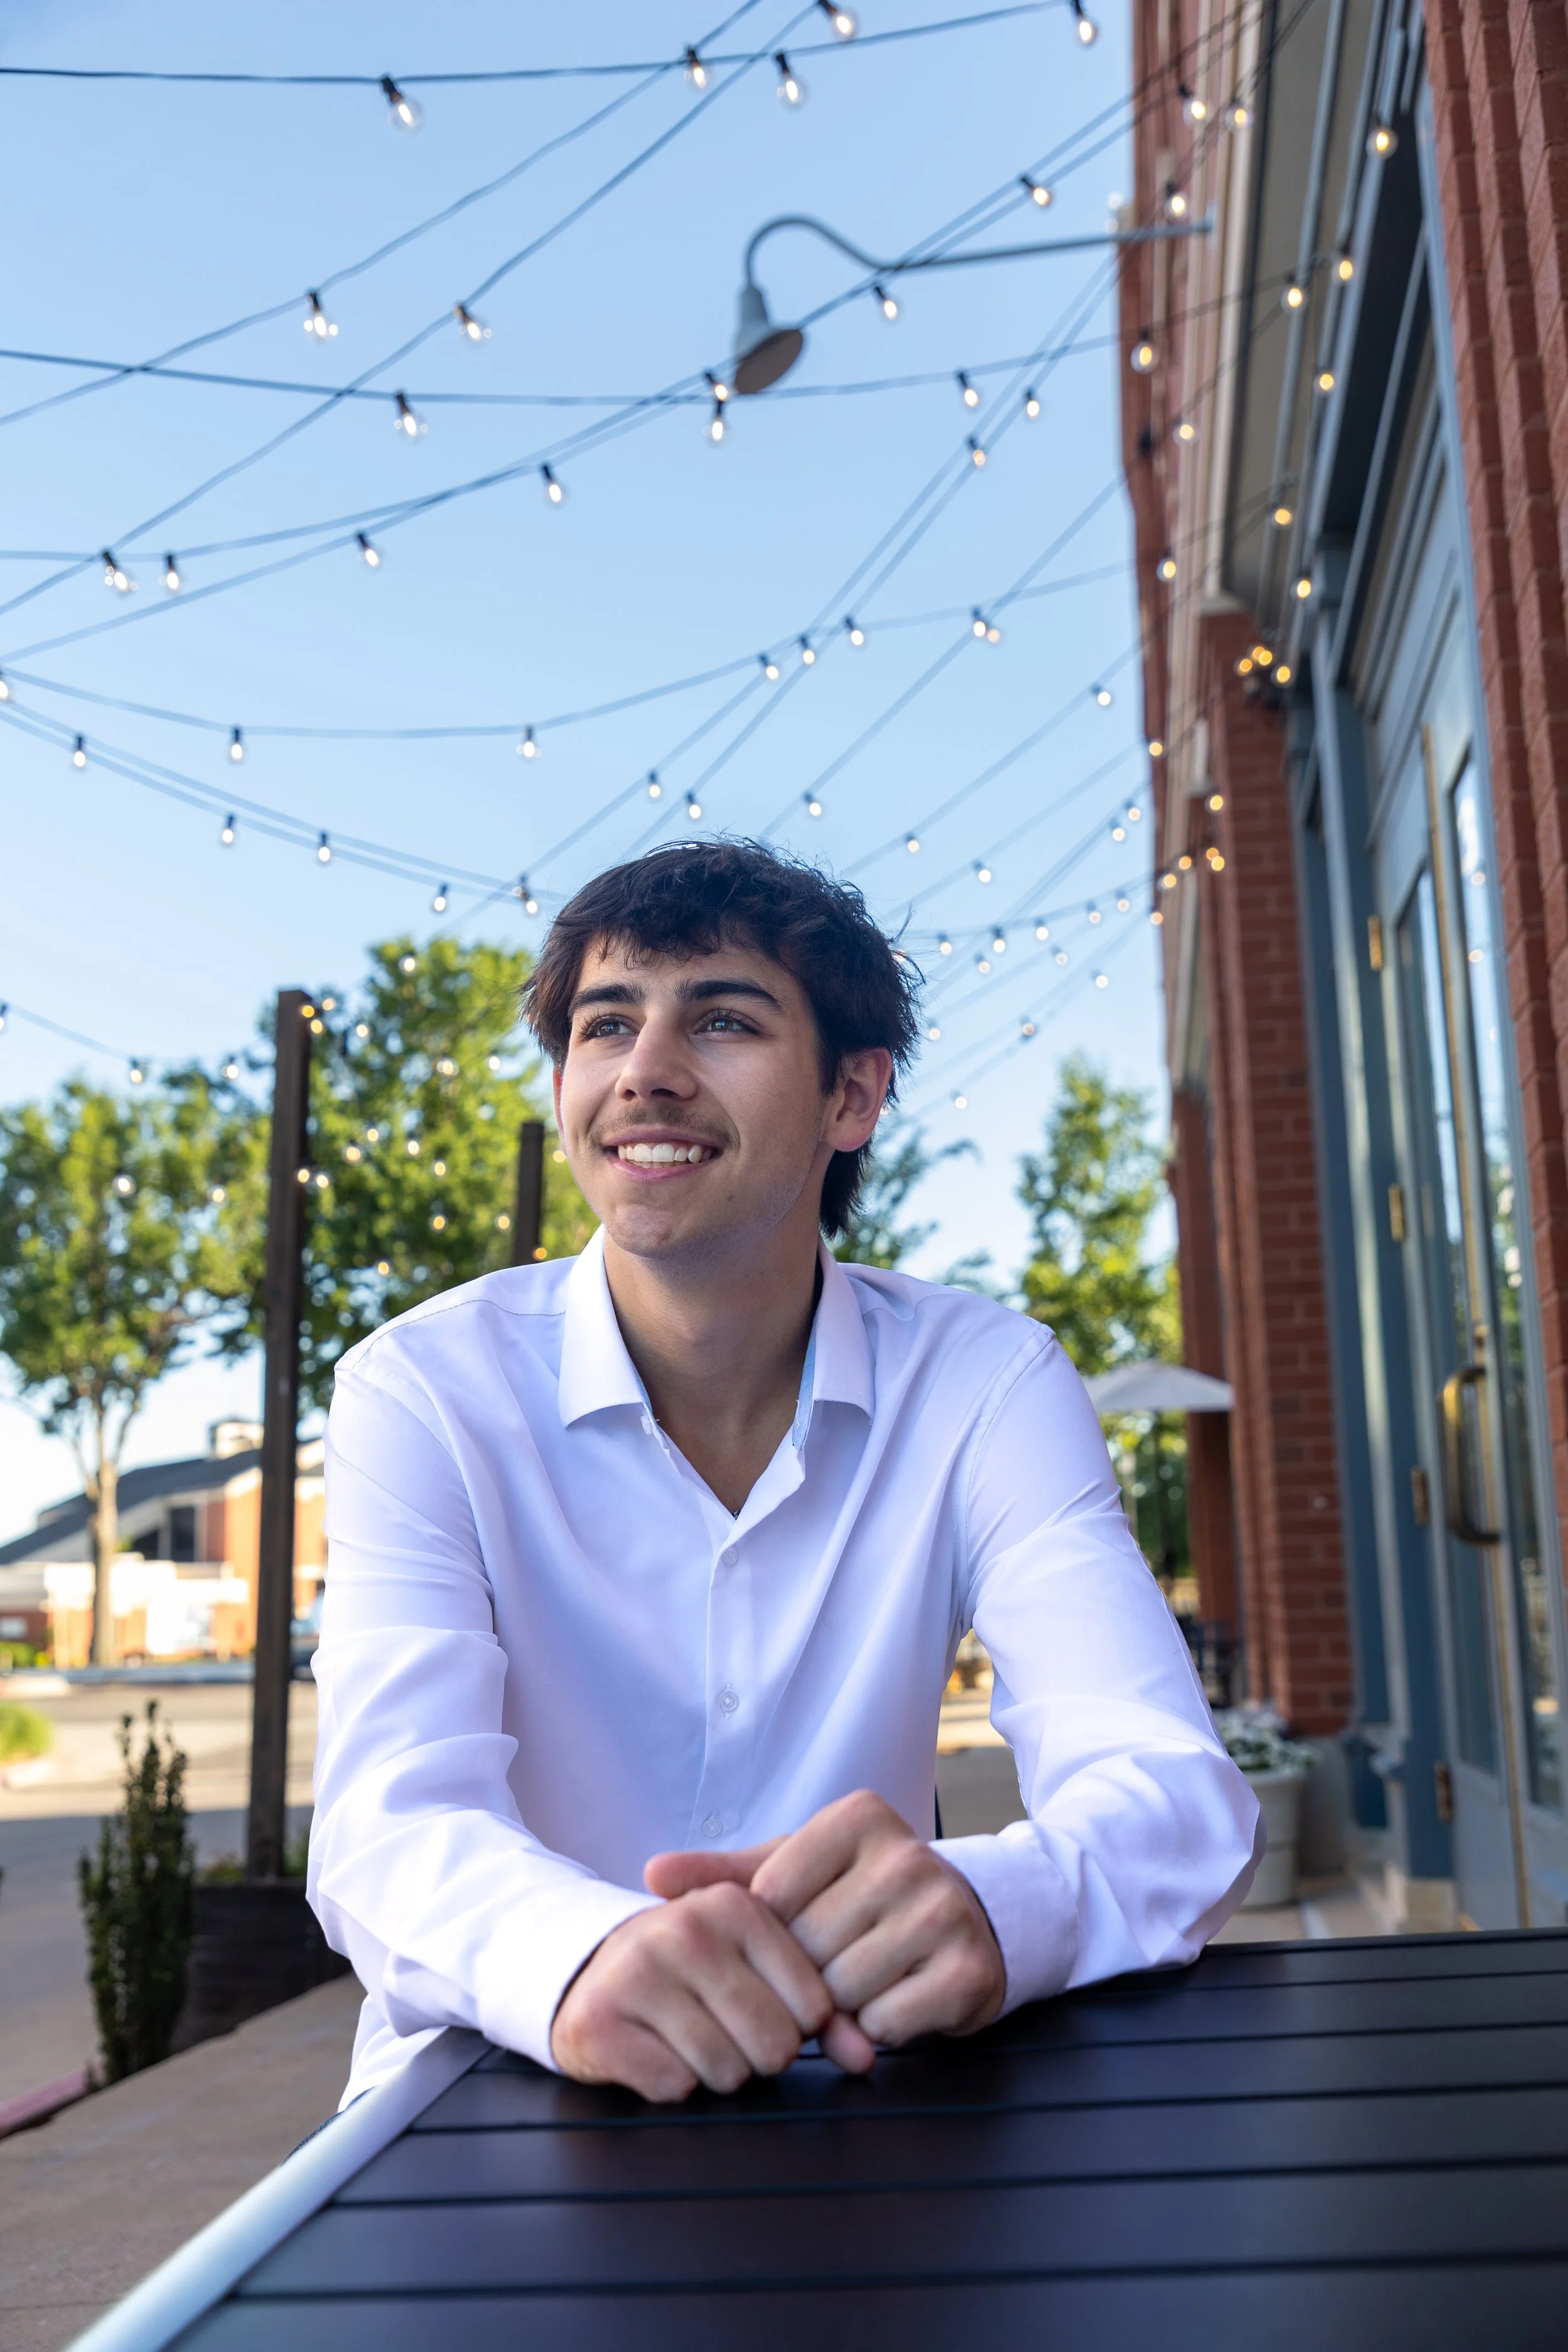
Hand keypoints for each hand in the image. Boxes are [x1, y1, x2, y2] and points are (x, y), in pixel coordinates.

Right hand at [549, 1881, 834, 2102]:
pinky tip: (655, 2050)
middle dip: (757, 2057)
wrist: (592, 1971)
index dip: (796, 2028)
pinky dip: (671, 2083)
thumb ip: (818, 2008)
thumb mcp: (755, 1966)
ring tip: (689, 2037)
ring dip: (714, 2072)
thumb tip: (865, 2058)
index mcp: (735, 1904)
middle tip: (725, 2031)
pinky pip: (673, 2086)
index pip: (813, 2007)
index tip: (765, 2011)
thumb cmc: (691, 1971)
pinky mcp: (599, 2019)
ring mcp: (637, 1971)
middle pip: (772, 2044)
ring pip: (725, 2071)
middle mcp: (686, 1929)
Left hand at [647, 1790, 1005, 2058]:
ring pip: (843, 1990)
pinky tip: (895, 2000)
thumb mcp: (796, 1873)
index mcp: (859, 1818)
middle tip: (829, 1964)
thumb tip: (651, 1873)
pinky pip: (886, 2023)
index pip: (773, 1894)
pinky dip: (878, 2029)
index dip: (772, 1931)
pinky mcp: (968, 1967)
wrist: (963, 1925)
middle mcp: (907, 1854)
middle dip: (804, 1974)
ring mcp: (943, 1909)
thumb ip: (724, 1875)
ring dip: (840, 2006)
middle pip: (807, 1947)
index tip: (796, 1928)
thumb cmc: (860, 1899)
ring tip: (861, 1981)